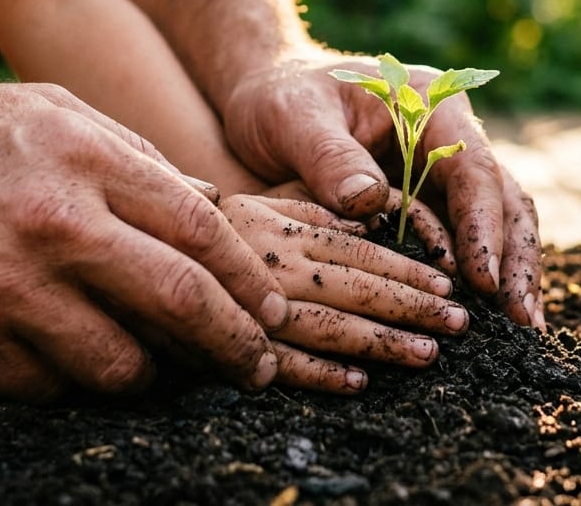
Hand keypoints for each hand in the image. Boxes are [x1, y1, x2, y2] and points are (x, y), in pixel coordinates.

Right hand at [0, 80, 288, 400]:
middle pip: (180, 304)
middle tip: (258, 369)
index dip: (250, 282)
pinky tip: (68, 363)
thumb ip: (136, 159)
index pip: (202, 234)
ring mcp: (7, 290)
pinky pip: (47, 391)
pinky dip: (69, 384)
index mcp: (87, 162)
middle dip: (235, 347)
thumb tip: (211, 212)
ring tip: (153, 368)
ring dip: (149, 376)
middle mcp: (55, 226)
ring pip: (119, 366)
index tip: (271, 312)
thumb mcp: (54, 112)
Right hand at [219, 194, 467, 393]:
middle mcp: (271, 265)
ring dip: (381, 344)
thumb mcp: (260, 198)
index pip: (358, 249)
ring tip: (427, 355)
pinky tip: (358, 382)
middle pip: (354, 287)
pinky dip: (320, 374)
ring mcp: (249, 307)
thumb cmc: (200, 219)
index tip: (445, 284)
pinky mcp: (223, 343)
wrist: (120, 238)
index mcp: (281, 227)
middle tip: (459, 324)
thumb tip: (371, 219)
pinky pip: (278, 362)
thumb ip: (311, 209)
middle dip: (411, 308)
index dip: (406, 268)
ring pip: (327, 326)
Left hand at [222, 48, 544, 329]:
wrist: (260, 100)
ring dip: (510, 279)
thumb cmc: (278, 100)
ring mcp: (441, 178)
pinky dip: (477, 285)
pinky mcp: (426, 210)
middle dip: (518, 261)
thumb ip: (330, 157)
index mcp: (431, 107)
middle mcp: (450, 142)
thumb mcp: (295, 118)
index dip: (484, 227)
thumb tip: (370, 203)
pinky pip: (461, 248)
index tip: (483, 280)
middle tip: (523, 321)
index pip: (473, 170)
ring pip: (498, 227)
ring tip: (519, 331)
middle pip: (504, 202)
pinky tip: (486, 324)